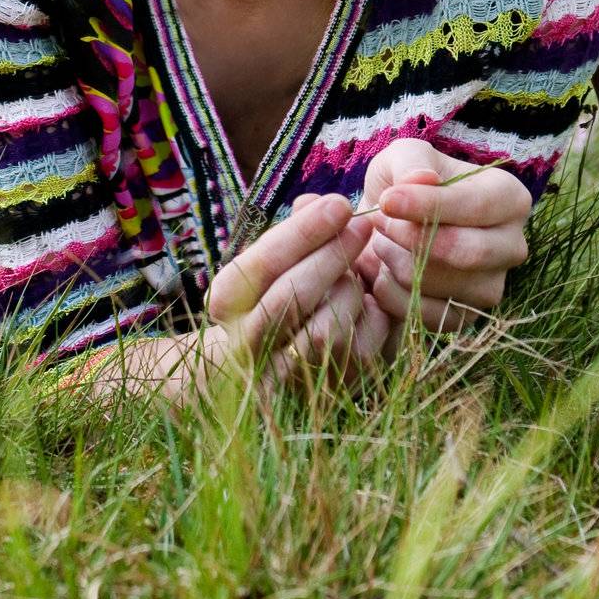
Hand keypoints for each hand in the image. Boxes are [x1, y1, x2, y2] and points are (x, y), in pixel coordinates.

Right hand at [206, 194, 392, 385]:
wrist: (268, 360)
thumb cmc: (273, 289)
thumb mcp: (272, 258)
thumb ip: (292, 230)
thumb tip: (315, 204)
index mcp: (226, 301)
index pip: (262, 264)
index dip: (305, 232)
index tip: (340, 204)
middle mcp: (245, 344)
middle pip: (292, 299)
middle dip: (332, 257)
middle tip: (362, 226)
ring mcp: (283, 375)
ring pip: (326, 331)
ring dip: (350, 293)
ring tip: (357, 272)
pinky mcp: (321, 394)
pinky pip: (359, 353)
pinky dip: (371, 320)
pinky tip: (368, 302)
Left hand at [355, 140, 531, 335]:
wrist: (390, 224)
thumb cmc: (405, 183)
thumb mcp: (405, 156)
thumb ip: (412, 162)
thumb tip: (425, 179)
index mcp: (510, 199)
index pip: (477, 206)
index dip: (429, 205)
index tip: (387, 200)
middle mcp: (512, 246)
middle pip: (468, 252)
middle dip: (412, 236)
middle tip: (380, 219)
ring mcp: (493, 287)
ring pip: (442, 284)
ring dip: (397, 261)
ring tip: (382, 239)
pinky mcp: (467, 318)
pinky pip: (429, 316)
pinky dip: (394, 293)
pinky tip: (382, 270)